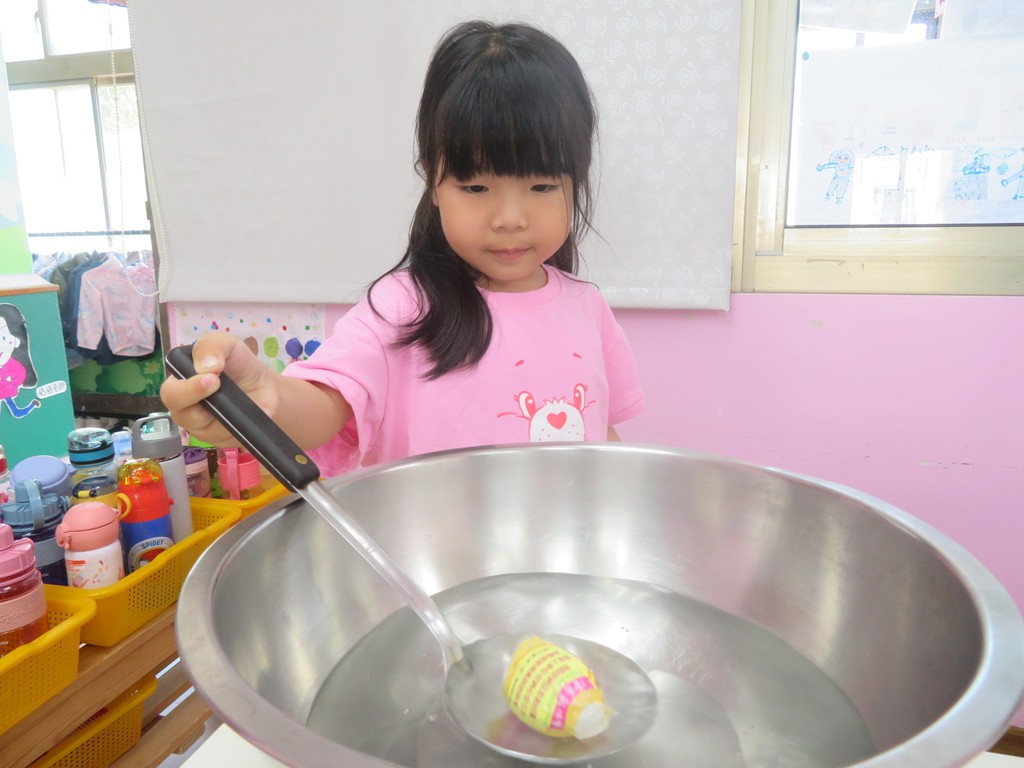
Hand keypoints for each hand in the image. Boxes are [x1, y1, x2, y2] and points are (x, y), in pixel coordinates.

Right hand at [160, 332, 280, 446]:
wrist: (264, 385)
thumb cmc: (237, 363)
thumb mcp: (226, 344)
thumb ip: (211, 346)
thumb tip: (206, 366)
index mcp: (181, 384)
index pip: (170, 392)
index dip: (186, 389)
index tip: (210, 378)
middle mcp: (186, 408)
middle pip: (180, 415)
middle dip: (197, 400)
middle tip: (217, 383)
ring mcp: (202, 427)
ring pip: (203, 430)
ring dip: (222, 414)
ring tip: (237, 400)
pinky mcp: (220, 439)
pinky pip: (225, 438)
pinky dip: (238, 425)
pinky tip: (246, 414)